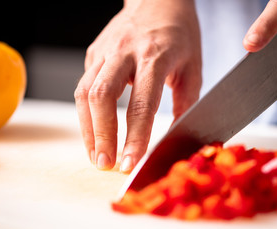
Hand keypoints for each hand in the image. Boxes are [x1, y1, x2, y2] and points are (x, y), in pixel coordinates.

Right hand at [74, 0, 201, 171]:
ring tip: (96, 155)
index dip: (134, 137)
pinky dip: (87, 114)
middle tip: (105, 164)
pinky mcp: (94, 54)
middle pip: (101, 97)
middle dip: (101, 136)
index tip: (129, 164)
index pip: (141, 104)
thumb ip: (186, 104)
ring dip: (88, 129)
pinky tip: (94, 131)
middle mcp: (124, 52)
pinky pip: (84, 86)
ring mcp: (104, 52)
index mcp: (154, 56)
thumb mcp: (193, 67)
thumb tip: (175, 137)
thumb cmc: (179, 33)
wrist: (157, 0)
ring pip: (84, 93)